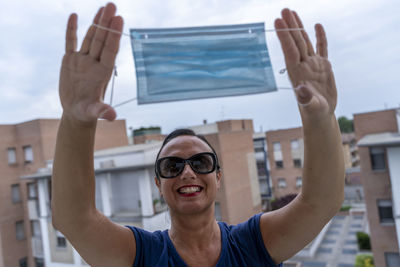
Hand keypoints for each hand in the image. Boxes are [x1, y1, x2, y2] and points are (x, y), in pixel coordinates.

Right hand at [59, 3, 122, 122]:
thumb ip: (102, 111)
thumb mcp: (93, 112)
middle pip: (102, 39)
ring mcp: (83, 60)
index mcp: (103, 72)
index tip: (119, 19)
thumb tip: (112, 116)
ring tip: (103, 7)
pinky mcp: (70, 61)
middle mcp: (95, 63)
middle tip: (113, 5)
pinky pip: (71, 42)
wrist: (76, 112)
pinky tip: (74, 16)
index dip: (114, 35)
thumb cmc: (87, 113)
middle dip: (107, 22)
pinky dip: (72, 30)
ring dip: (96, 22)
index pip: (110, 50)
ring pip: (90, 37)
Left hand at [275, 9, 336, 121]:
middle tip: (283, 10)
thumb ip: (307, 98)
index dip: (284, 36)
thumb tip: (302, 90)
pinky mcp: (323, 66)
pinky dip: (319, 37)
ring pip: (304, 41)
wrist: (320, 115)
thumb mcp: (311, 106)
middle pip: (295, 42)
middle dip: (289, 26)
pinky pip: (321, 48)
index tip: (277, 21)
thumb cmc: (314, 112)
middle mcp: (303, 65)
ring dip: (298, 27)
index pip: (290, 50)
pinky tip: (317, 25)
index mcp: (297, 72)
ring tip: (292, 13)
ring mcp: (312, 64)